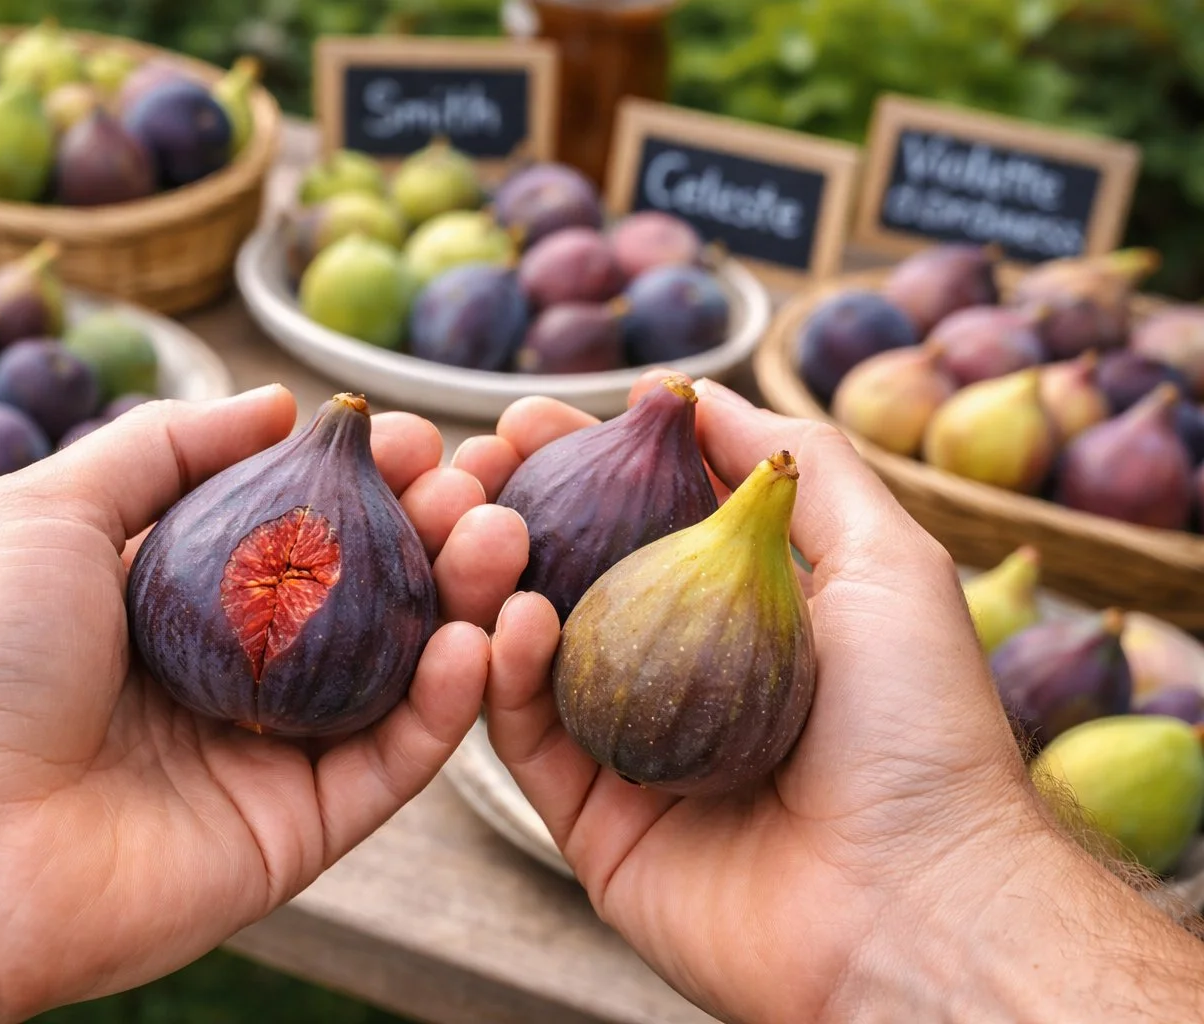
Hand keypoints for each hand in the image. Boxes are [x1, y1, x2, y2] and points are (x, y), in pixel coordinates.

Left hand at [0, 386, 528, 1022]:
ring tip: (496, 540)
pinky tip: (473, 639)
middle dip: (429, 530)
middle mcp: (236, 668)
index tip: (406, 436)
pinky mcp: (300, 826)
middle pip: (365, 593)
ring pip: (399, 672)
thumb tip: (278, 402)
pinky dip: (448, 704)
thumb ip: (166, 445)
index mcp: (180, 595)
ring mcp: (272, 749)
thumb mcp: (50, 507)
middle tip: (472, 487)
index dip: (359, 475)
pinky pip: (394, 761)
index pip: (301, 524)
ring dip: (461, 602)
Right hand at [458, 372, 1203, 1022]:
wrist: (914, 907)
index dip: (584, 463)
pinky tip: (512, 616)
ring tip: (478, 521)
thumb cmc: (917, 729)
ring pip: (529, 654)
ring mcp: (626, 748)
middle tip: (476, 460)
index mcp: (735, 617)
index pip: (636, 522)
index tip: (530, 416)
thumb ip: (799, 468)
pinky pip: (526, 737)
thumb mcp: (885, 563)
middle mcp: (673, 677)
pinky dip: (507, 673)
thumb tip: (702, 392)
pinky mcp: (588, 821)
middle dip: (514, 511)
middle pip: (568, 579)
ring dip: (494, 580)